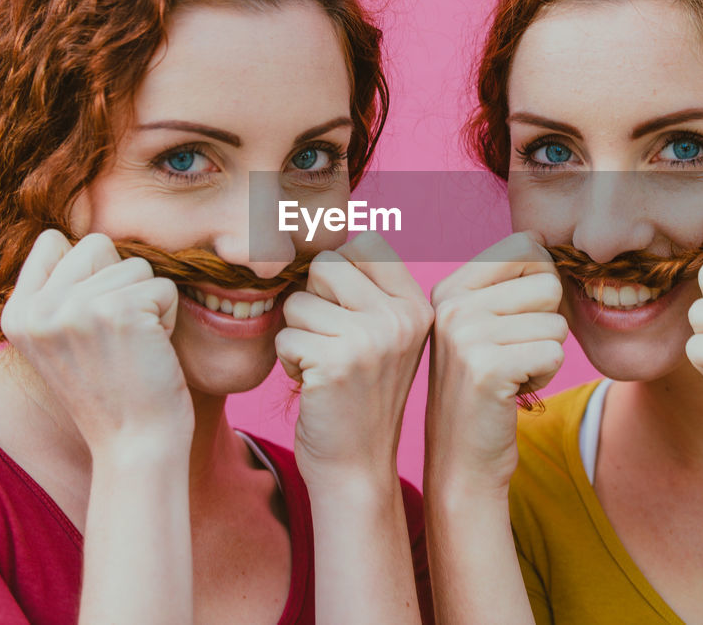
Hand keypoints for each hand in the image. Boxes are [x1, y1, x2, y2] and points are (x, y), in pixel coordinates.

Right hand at [0, 230, 192, 455]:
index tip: (96, 320)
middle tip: (119, 335)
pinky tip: (151, 353)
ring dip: (148, 303)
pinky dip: (168, 317)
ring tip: (133, 347)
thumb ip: (61, 293)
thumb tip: (85, 239)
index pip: (53, 241)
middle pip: (97, 244)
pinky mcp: (118, 311)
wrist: (133, 445)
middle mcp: (37, 309)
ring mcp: (75, 308)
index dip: (90, 271)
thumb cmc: (112, 391)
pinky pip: (163, 286)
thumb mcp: (63, 341)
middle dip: (122, 283)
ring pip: (136, 265)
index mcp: (16, 314)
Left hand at [274, 231, 432, 485]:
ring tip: (323, 367)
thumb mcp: (380, 336)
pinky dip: (289, 362)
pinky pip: (285, 336)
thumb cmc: (356, 397)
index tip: (344, 316)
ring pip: (298, 302)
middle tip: (330, 343)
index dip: (336, 276)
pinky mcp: (339, 362)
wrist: (357, 469)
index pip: (363, 244)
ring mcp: (374, 338)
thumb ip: (365, 288)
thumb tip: (323, 232)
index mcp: (418, 305)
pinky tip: (314, 386)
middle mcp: (403, 316)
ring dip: (297, 336)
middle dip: (312, 303)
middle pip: (326, 265)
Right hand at [426, 232, 567, 494]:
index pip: (526, 246)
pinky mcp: (488, 368)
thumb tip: (540, 239)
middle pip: (548, 284)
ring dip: (544, 355)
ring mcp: (465, 335)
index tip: (514, 321)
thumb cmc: (484, 389)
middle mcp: (451, 304)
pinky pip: (554, 354)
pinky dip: (544, 377)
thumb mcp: (482, 325)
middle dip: (545, 324)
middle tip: (512, 355)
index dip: (540, 284)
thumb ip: (506, 282)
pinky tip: (511, 392)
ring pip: (556, 323)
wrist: (460, 460)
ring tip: (509, 375)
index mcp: (450, 287)